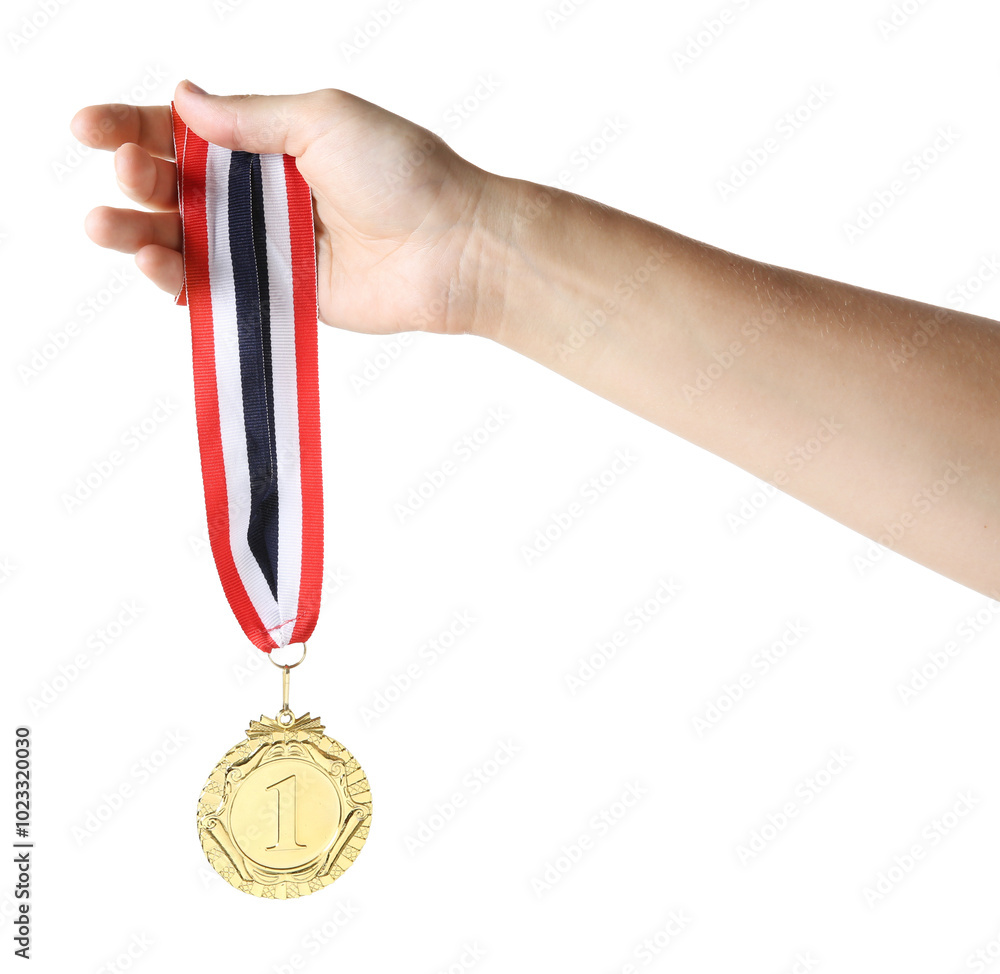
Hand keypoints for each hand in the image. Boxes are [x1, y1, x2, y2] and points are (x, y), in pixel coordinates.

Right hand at [71, 80, 510, 336]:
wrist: (453, 248)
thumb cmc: (404, 172)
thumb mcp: (323, 118)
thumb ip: (249, 117)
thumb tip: (182, 98)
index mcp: (270, 142)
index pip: (184, 131)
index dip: (131, 127)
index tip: (88, 127)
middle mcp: (263, 194)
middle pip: (174, 187)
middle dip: (136, 179)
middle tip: (126, 173)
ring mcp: (268, 247)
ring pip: (185, 241)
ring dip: (139, 233)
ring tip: (109, 227)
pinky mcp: (280, 295)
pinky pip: (218, 289)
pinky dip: (181, 282)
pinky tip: (159, 268)